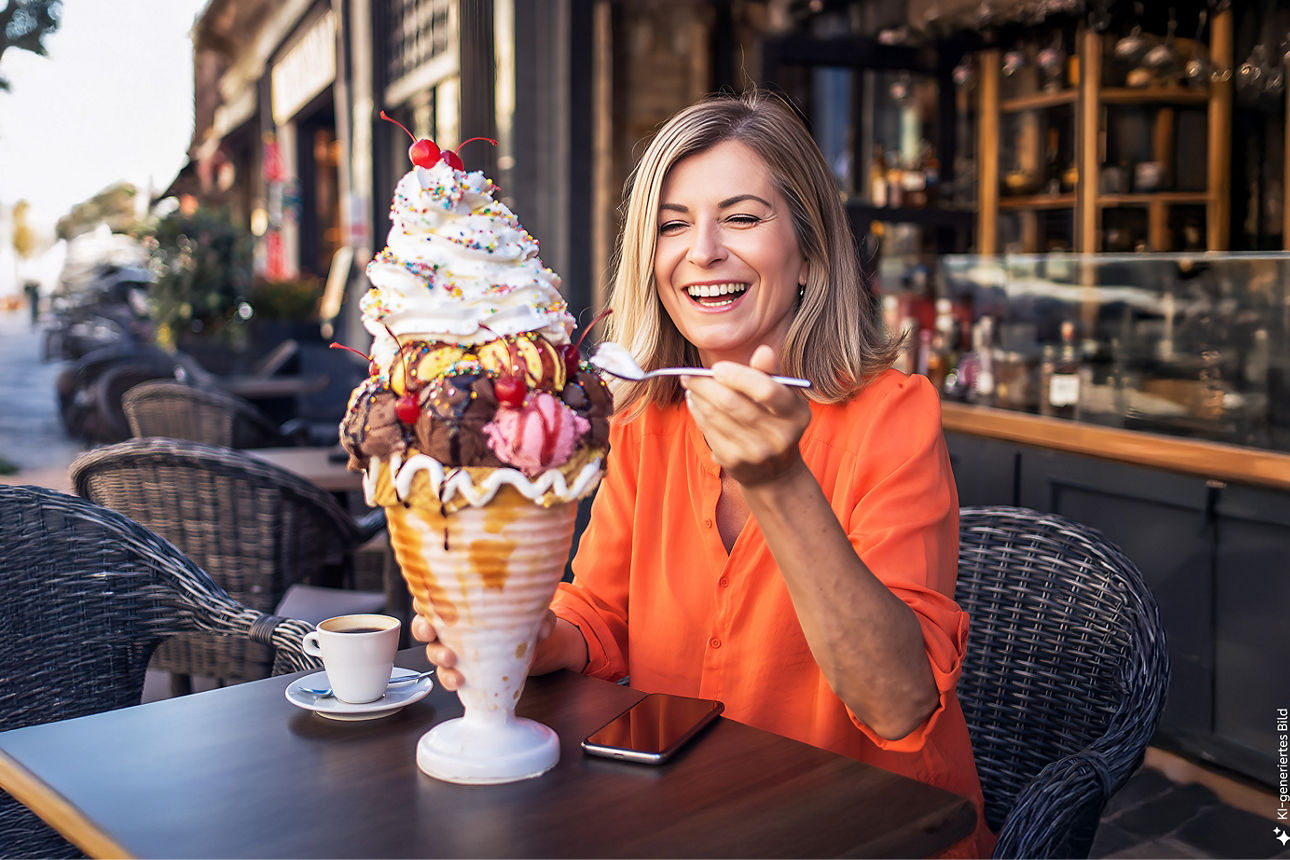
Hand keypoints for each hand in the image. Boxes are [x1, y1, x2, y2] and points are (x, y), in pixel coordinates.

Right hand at [410, 599, 566, 689]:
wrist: (530, 648)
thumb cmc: (521, 619)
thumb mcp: (533, 612)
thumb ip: (539, 616)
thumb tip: (543, 628)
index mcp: (463, 600)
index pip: (434, 592)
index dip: (424, 596)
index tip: (425, 601)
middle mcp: (452, 622)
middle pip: (424, 621)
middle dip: (423, 627)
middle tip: (432, 631)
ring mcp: (453, 646)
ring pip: (431, 650)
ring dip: (437, 655)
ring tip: (450, 660)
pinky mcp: (461, 668)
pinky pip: (446, 674)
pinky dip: (449, 678)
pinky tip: (458, 680)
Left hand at [682, 344, 810, 486]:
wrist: (775, 472)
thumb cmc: (776, 422)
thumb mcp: (783, 399)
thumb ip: (771, 374)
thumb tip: (763, 350)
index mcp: (796, 414)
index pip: (766, 390)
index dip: (739, 376)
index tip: (717, 368)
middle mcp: (779, 436)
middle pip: (733, 403)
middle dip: (705, 385)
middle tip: (689, 373)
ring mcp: (756, 452)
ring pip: (716, 416)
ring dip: (698, 397)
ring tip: (691, 384)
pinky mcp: (735, 462)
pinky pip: (708, 431)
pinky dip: (697, 412)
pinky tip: (694, 402)